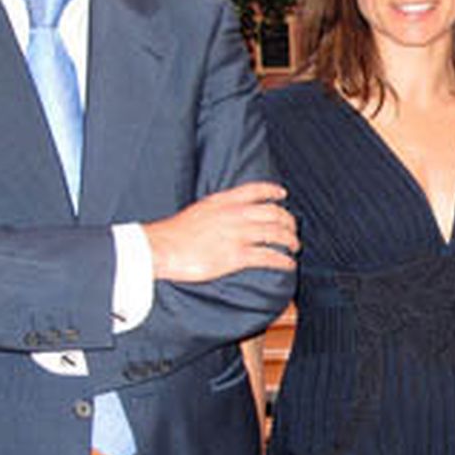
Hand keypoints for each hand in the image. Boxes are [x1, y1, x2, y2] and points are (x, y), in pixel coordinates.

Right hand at [144, 182, 298, 282]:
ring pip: (275, 234)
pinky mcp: (236, 256)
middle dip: (288, 221)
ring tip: (294, 247)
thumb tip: (224, 217)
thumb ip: (216, 211)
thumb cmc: (172, 234)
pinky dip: (282, 260)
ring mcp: (236, 235)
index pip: (255, 190)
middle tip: (293, 229)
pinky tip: (288, 264)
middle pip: (273, 213)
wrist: (159, 249)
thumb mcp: (197, 212)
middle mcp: (234, 215)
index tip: (283, 195)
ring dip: (290, 241)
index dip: (273, 191)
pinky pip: (268, 256)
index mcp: (222, 201)